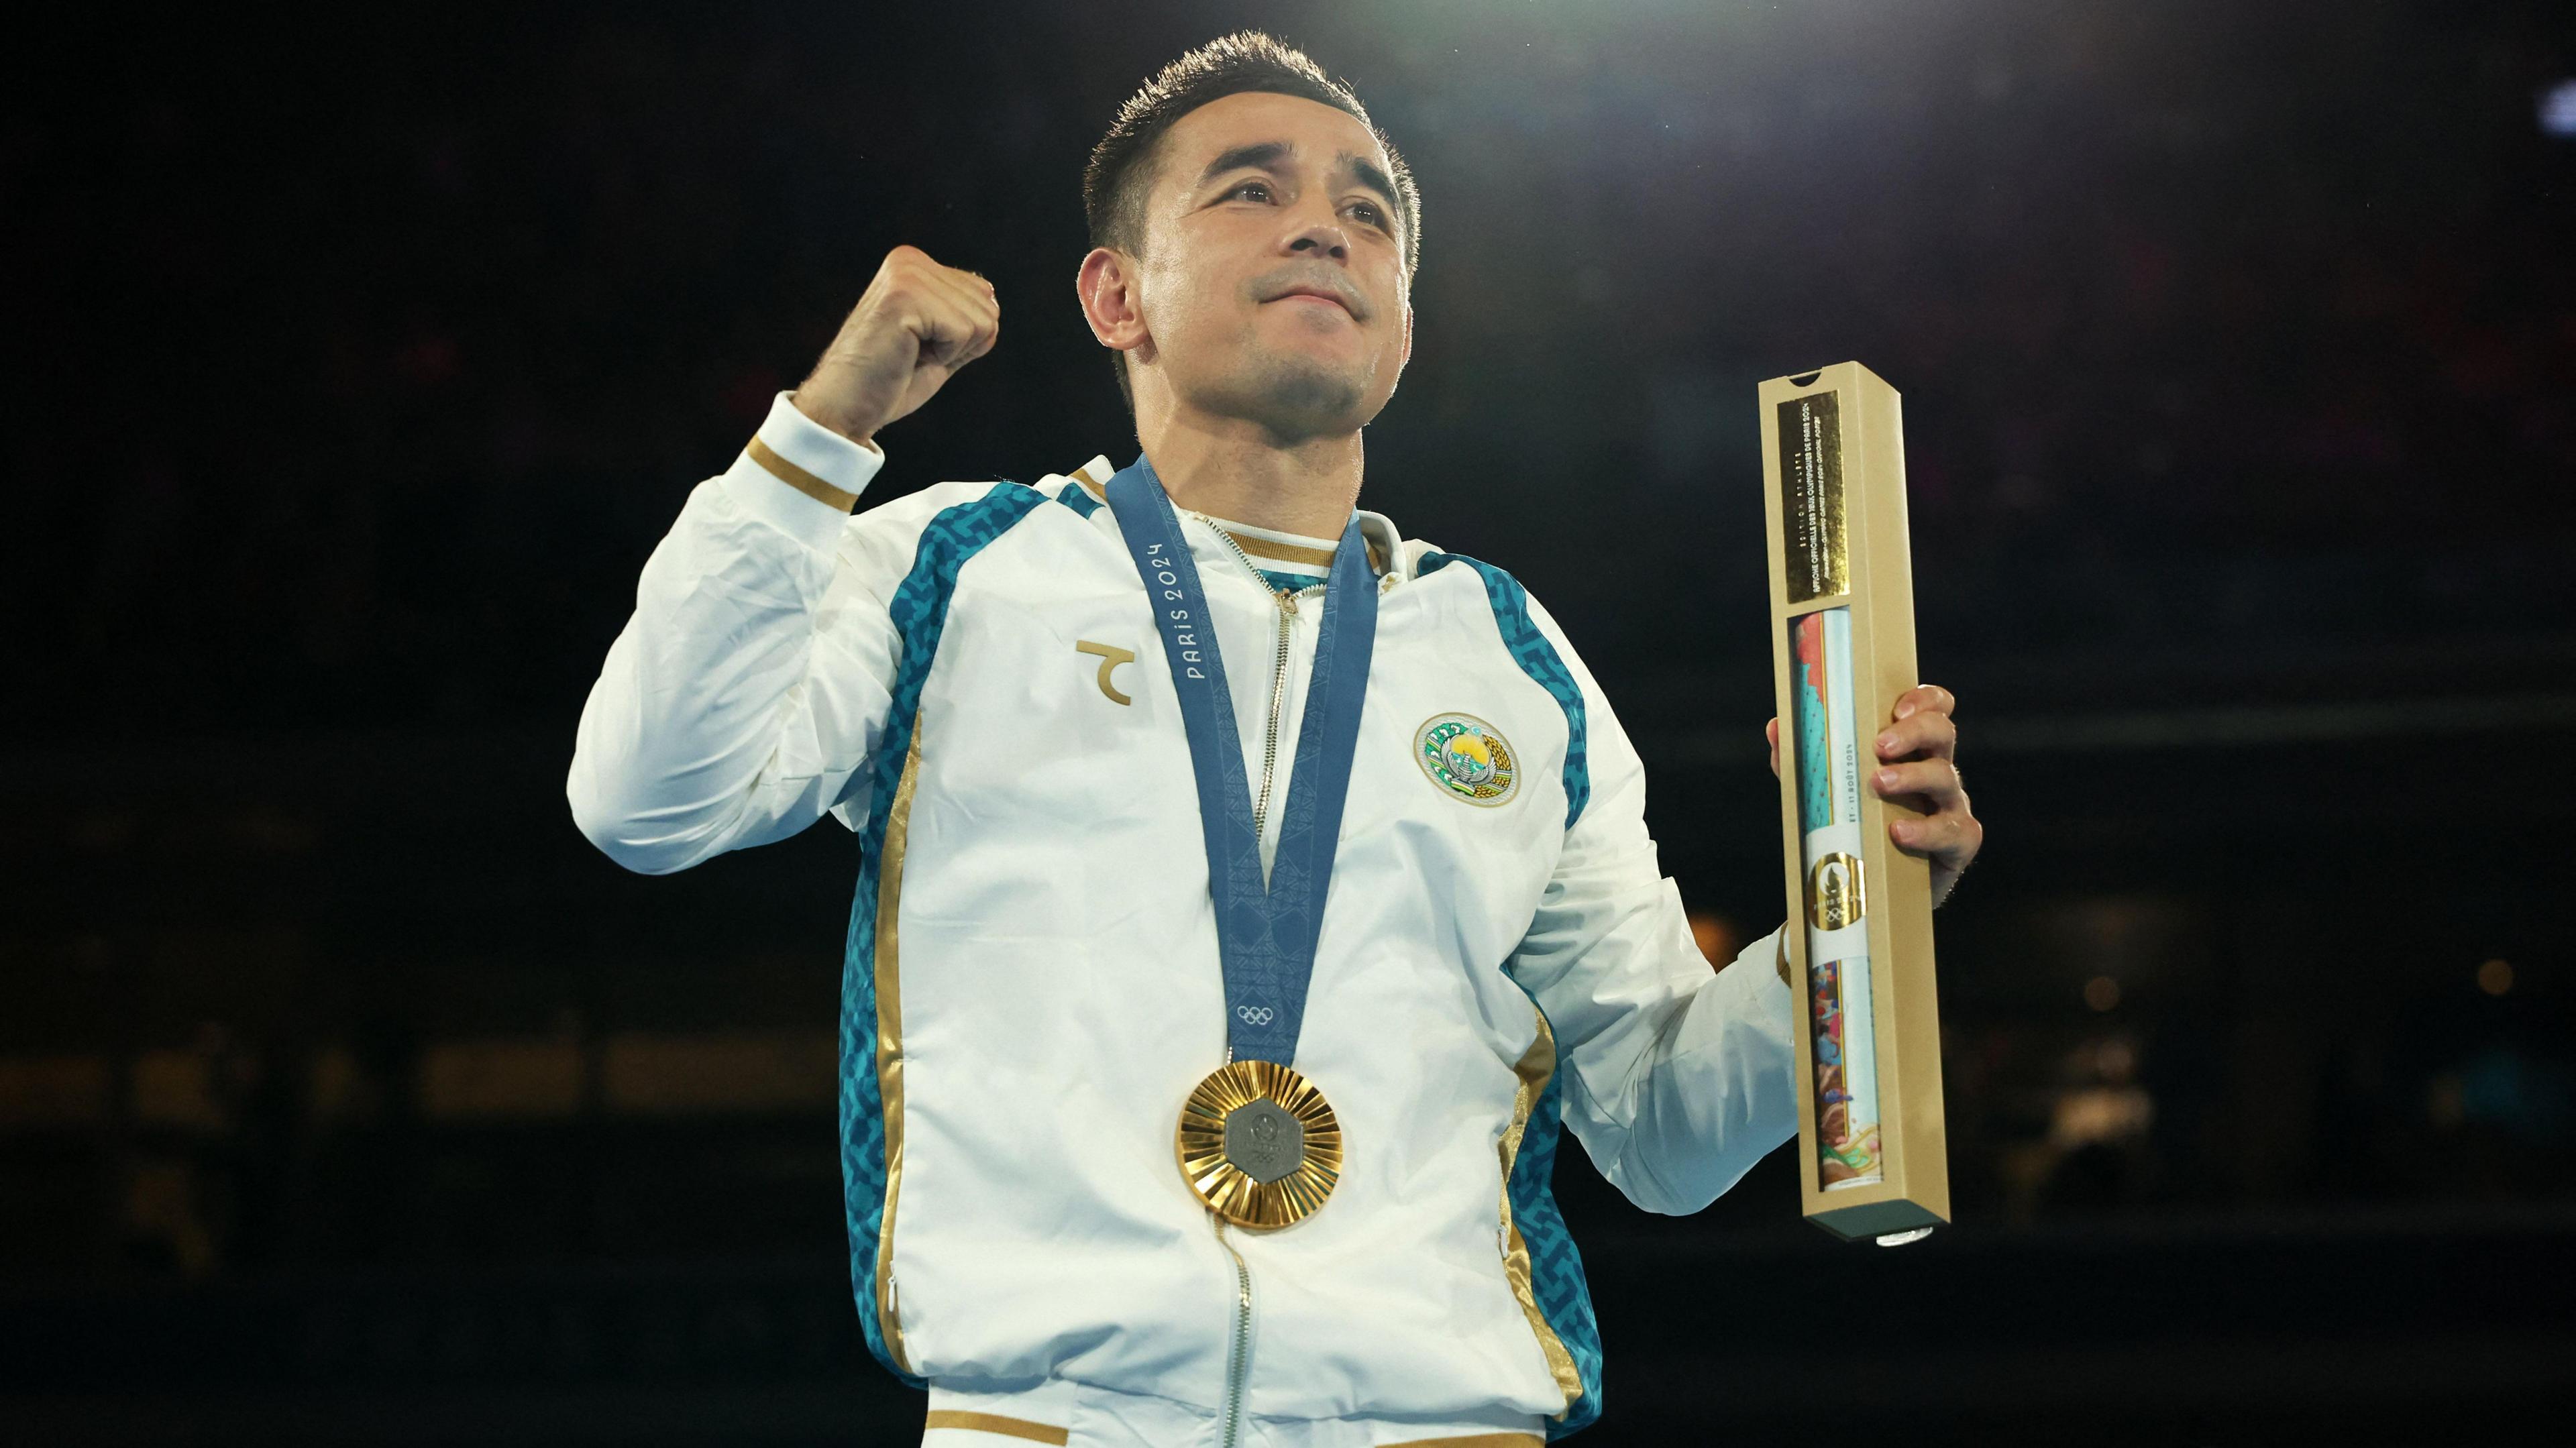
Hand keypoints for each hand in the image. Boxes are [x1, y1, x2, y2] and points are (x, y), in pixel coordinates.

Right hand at [793, 246, 999, 445]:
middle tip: (915, 354)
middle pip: (988, 307)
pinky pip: (964, 332)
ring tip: (910, 354)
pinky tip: (908, 356)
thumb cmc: (888, 382)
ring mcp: (906, 275)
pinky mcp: (905, 298)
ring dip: (952, 351)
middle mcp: (909, 260)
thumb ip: (963, 318)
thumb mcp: (938, 342)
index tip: (922, 347)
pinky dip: (944, 357)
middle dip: (961, 344)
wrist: (844, 408)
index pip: (984, 295)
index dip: (964, 337)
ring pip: (982, 321)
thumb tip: (993, 300)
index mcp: (914, 264)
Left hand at [1764, 684, 1983, 907]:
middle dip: (1914, 732)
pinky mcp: (1958, 843)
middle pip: (1942, 733)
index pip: (1933, 709)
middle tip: (1880, 745)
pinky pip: (1952, 831)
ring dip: (1912, 775)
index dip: (1924, 700)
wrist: (1878, 888)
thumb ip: (1805, 760)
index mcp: (1912, 750)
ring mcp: (1951, 804)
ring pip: (1945, 777)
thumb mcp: (1830, 790)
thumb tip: (1776, 727)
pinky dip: (1925, 830)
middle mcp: (1936, 770)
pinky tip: (1899, 833)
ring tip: (1879, 783)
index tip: (1898, 708)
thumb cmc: (1859, 828)